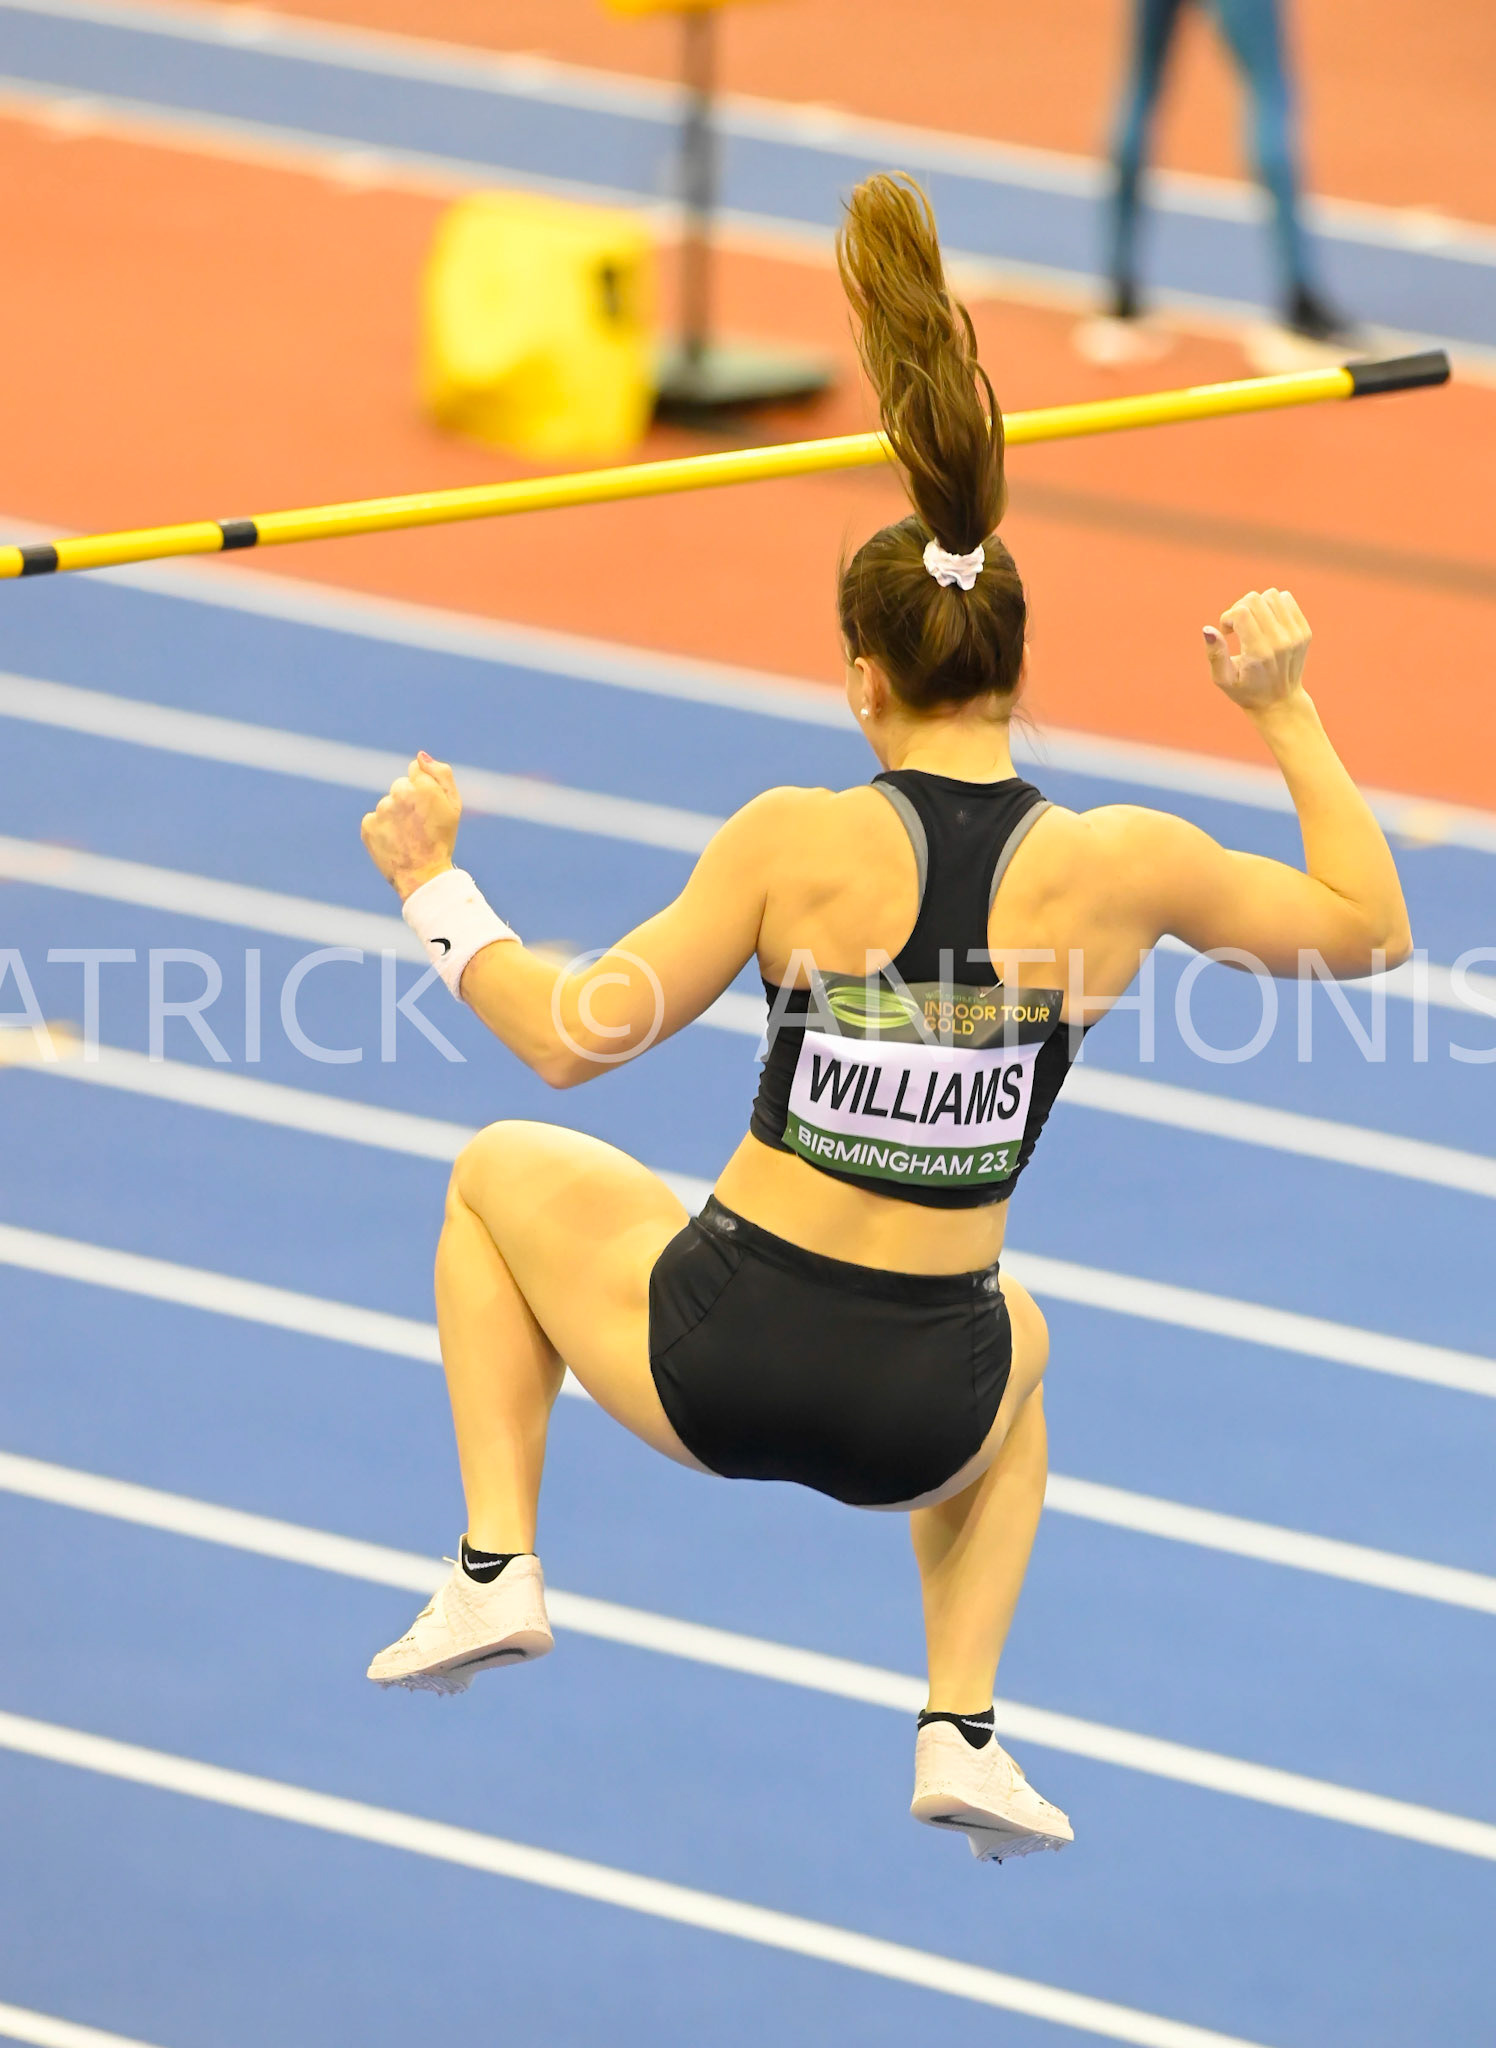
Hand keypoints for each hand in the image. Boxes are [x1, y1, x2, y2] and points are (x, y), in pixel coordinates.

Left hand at [361, 752, 461, 897]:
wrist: (423, 875)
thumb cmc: (442, 840)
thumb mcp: (454, 806)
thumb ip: (441, 774)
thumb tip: (419, 756)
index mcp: (423, 786)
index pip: (415, 770)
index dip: (423, 788)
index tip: (427, 805)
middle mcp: (400, 794)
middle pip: (399, 786)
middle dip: (408, 800)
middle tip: (419, 824)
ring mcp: (382, 809)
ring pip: (387, 804)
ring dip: (394, 815)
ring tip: (407, 836)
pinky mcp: (368, 825)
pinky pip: (374, 819)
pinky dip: (382, 828)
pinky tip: (394, 841)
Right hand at [1203, 589, 1311, 714]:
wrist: (1280, 702)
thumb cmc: (1246, 690)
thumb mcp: (1223, 679)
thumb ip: (1215, 654)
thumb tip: (1207, 629)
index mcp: (1259, 652)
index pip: (1241, 612)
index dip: (1227, 617)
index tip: (1226, 632)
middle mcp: (1280, 641)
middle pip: (1255, 600)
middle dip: (1239, 608)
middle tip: (1238, 627)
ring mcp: (1295, 635)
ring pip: (1271, 595)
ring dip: (1257, 606)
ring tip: (1253, 623)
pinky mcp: (1304, 631)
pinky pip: (1286, 599)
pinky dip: (1273, 606)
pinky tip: (1267, 623)